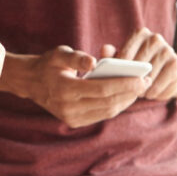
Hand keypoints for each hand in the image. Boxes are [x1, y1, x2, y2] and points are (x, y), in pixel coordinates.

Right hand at [27, 45, 149, 127]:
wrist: (30, 82)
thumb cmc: (48, 65)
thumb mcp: (59, 54)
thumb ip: (77, 57)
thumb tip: (94, 62)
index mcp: (64, 89)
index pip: (101, 89)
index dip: (124, 84)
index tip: (142, 78)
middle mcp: (67, 107)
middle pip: (108, 103)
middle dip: (130, 93)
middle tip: (146, 82)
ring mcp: (70, 117)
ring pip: (107, 111)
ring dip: (125, 101)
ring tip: (138, 89)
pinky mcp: (73, 122)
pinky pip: (100, 115)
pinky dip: (115, 106)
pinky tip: (125, 96)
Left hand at [111, 28, 176, 100]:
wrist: (168, 70)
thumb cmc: (138, 65)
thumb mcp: (123, 59)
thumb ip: (111, 55)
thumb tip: (104, 50)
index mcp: (140, 34)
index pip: (125, 52)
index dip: (118, 69)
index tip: (113, 80)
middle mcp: (155, 39)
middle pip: (138, 64)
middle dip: (130, 80)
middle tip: (123, 91)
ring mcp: (168, 51)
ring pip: (149, 76)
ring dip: (141, 89)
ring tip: (136, 93)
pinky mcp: (176, 65)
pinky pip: (160, 84)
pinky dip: (152, 93)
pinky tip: (148, 94)